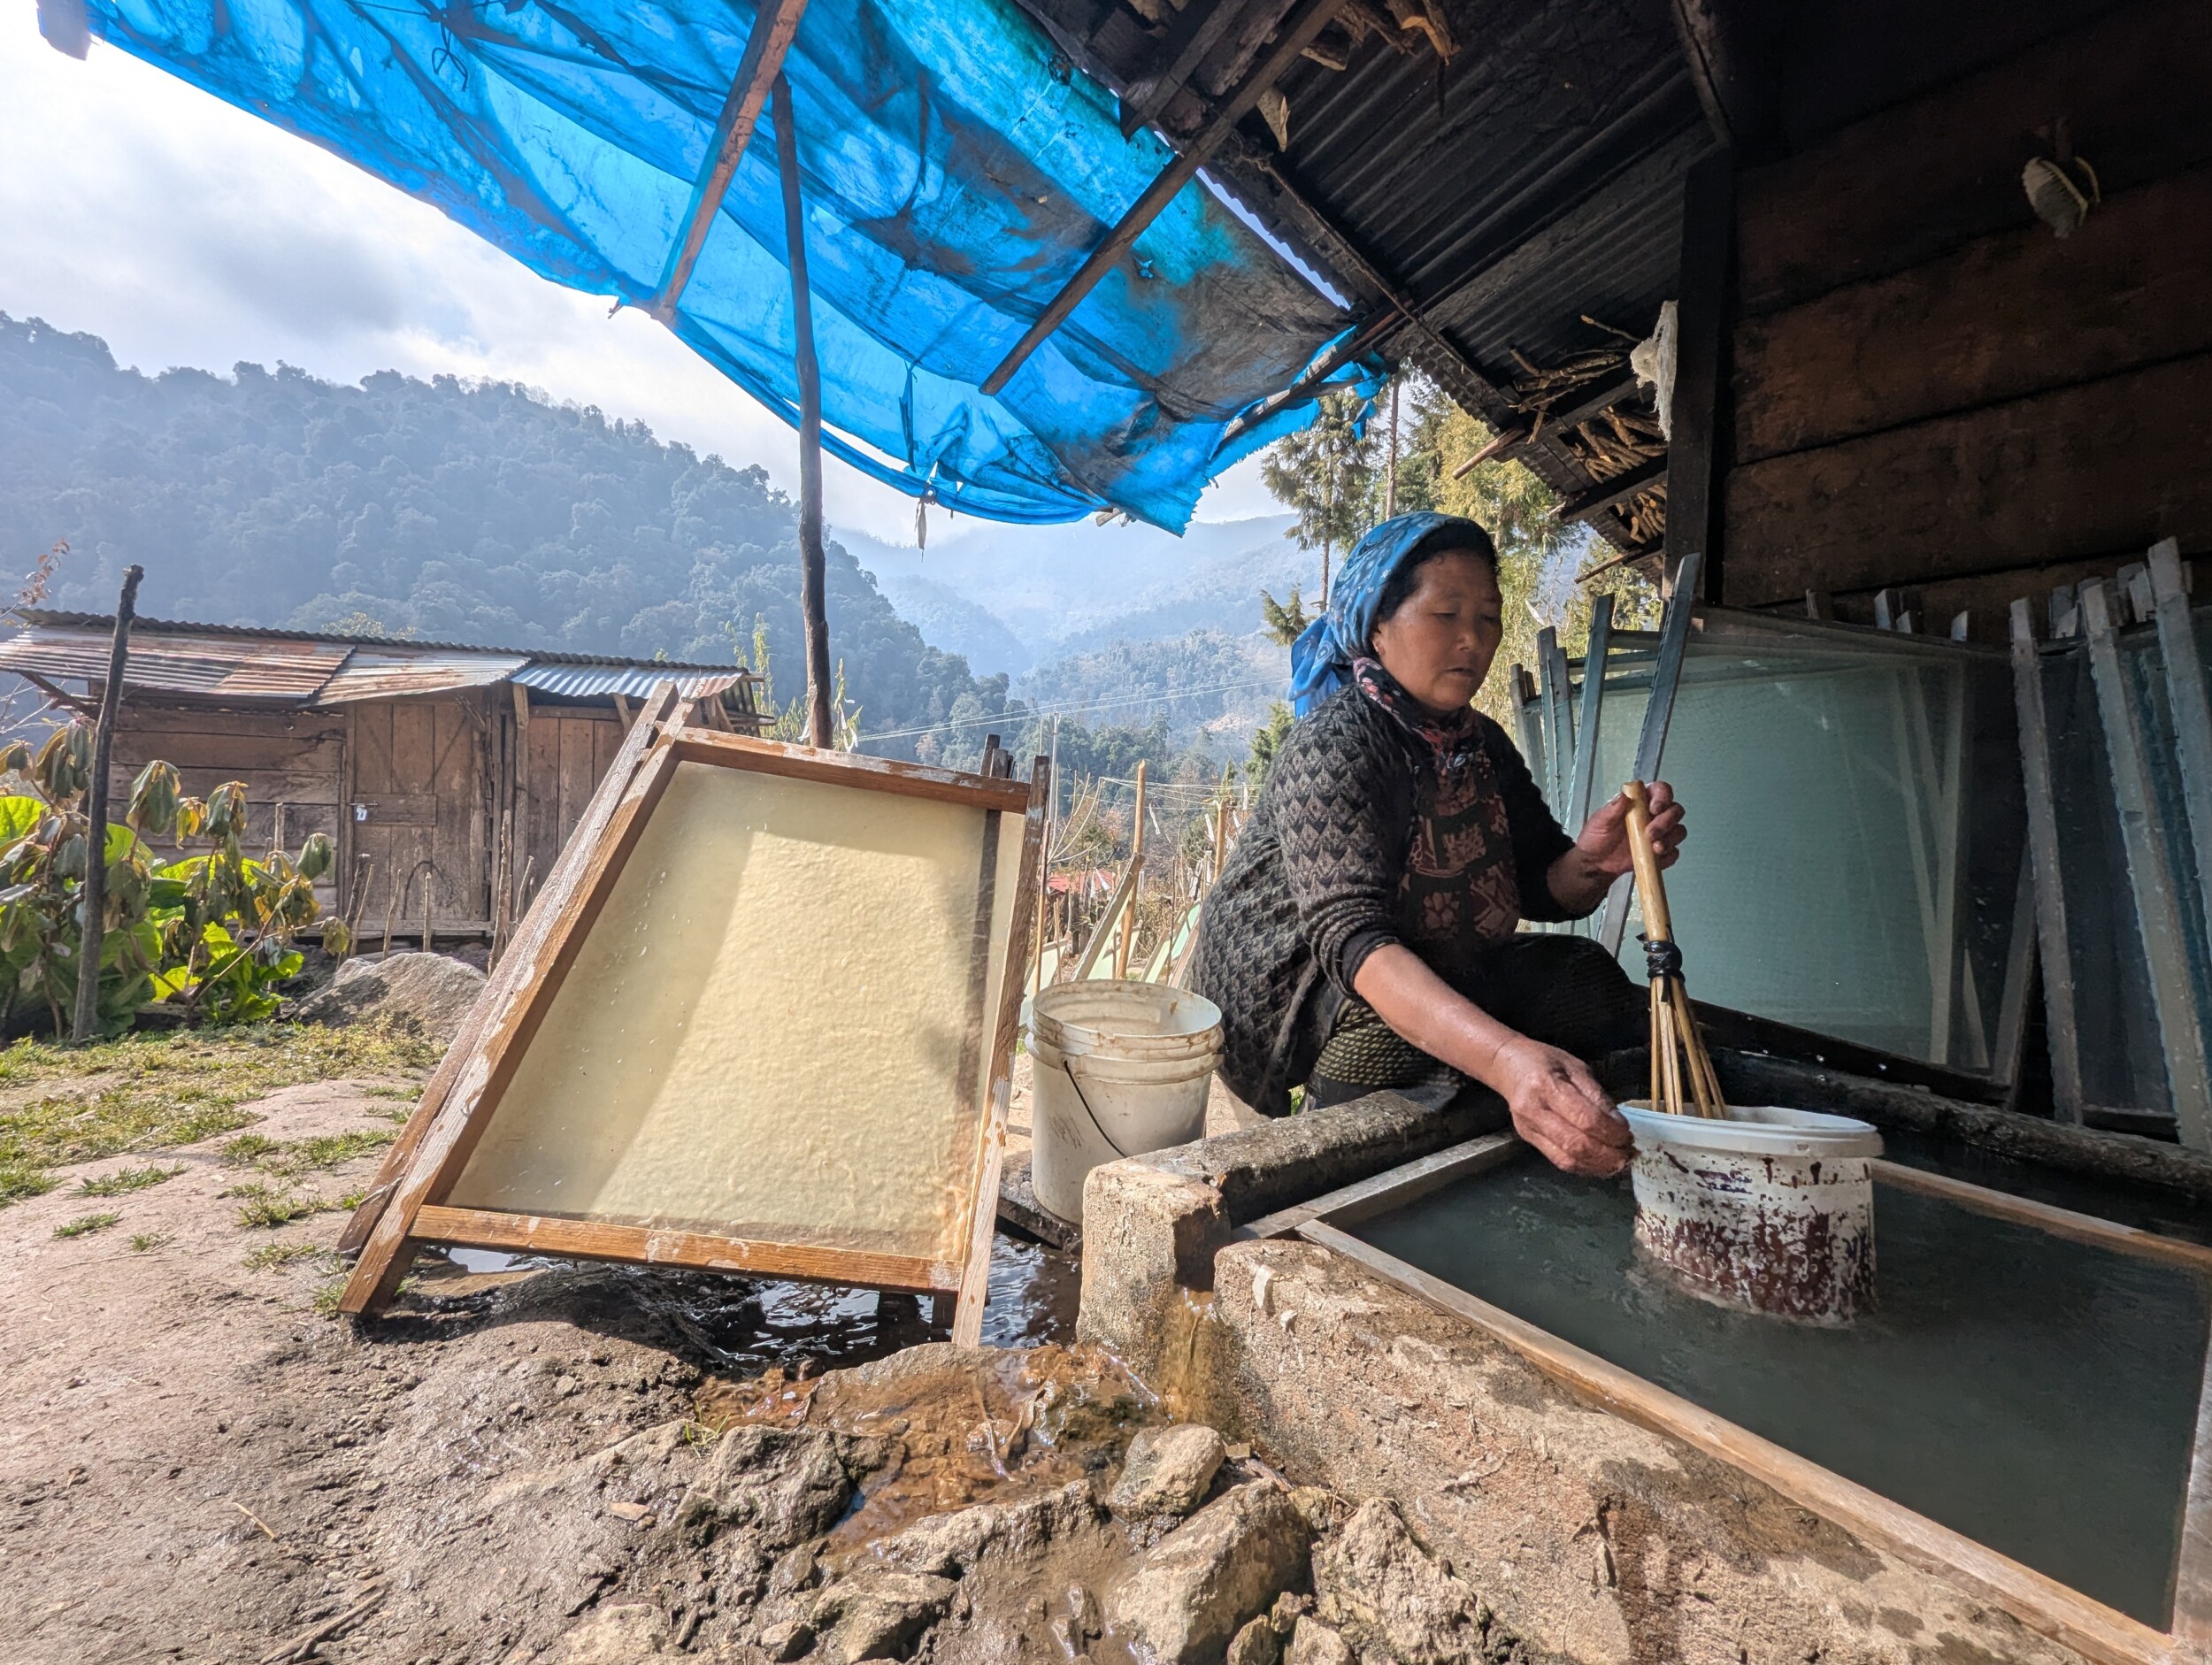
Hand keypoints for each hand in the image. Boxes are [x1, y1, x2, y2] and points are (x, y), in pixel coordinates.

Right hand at [1493, 1038, 1632, 1176]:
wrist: (1507, 1065)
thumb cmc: (1544, 1061)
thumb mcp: (1576, 1067)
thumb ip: (1597, 1096)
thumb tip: (1619, 1124)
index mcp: (1547, 1086)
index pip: (1585, 1119)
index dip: (1611, 1132)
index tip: (1627, 1134)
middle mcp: (1534, 1111)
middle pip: (1576, 1144)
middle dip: (1608, 1154)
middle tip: (1628, 1154)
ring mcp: (1529, 1129)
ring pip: (1567, 1159)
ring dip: (1597, 1166)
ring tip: (1618, 1163)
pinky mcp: (1529, 1140)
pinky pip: (1559, 1161)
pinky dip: (1584, 1167)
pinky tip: (1600, 1163)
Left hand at [1575, 780, 1685, 880]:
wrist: (1596, 863)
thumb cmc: (1597, 837)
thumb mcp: (1599, 821)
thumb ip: (1612, 809)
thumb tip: (1624, 795)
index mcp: (1642, 801)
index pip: (1661, 790)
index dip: (1663, 797)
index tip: (1654, 809)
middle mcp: (1655, 815)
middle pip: (1676, 811)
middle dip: (1666, 822)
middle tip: (1650, 834)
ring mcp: (1660, 834)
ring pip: (1679, 831)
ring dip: (1670, 839)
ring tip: (1654, 848)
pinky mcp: (1661, 853)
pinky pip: (1674, 853)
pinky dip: (1667, 856)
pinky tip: (1655, 859)